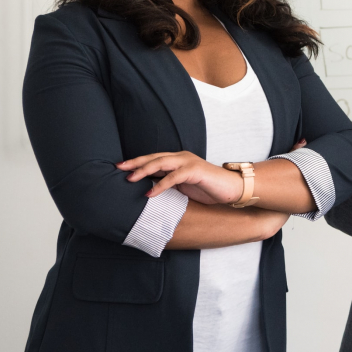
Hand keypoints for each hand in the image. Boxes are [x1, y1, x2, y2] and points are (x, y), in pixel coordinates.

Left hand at [117, 152, 242, 202]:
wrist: (232, 188)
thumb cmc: (209, 188)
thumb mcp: (184, 186)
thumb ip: (169, 183)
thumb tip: (149, 190)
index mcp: (178, 160)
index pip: (153, 158)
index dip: (137, 162)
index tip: (120, 167)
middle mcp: (181, 157)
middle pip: (154, 157)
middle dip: (135, 162)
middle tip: (119, 168)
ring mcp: (188, 162)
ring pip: (161, 163)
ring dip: (144, 171)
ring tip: (129, 179)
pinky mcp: (195, 171)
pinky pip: (174, 177)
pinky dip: (160, 185)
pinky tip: (150, 193)